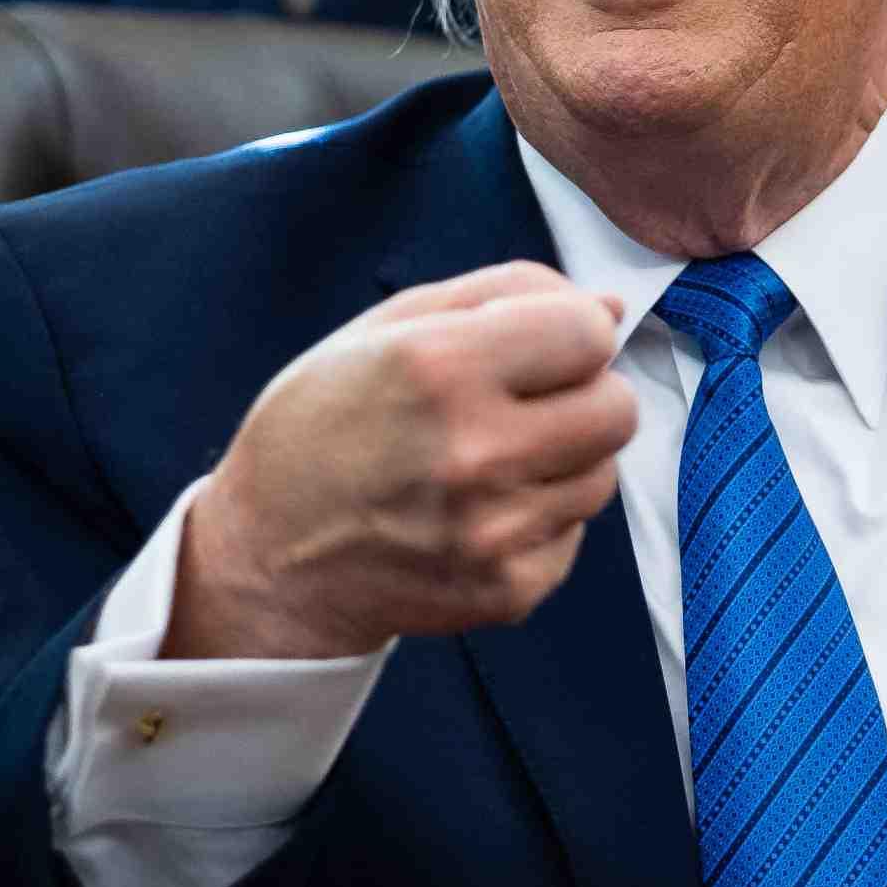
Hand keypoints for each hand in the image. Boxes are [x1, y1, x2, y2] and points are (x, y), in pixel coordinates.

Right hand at [168, 263, 636, 659]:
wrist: (267, 557)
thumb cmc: (322, 426)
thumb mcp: (385, 328)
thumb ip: (505, 296)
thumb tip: (611, 305)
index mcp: (440, 367)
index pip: (589, 334)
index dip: (573, 331)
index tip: (542, 345)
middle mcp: (473, 452)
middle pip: (618, 409)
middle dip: (585, 395)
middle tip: (528, 403)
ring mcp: (492, 531)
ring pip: (604, 475)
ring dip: (565, 460)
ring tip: (495, 459)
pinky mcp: (505, 590)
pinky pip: (575, 535)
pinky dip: (542, 519)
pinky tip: (482, 511)